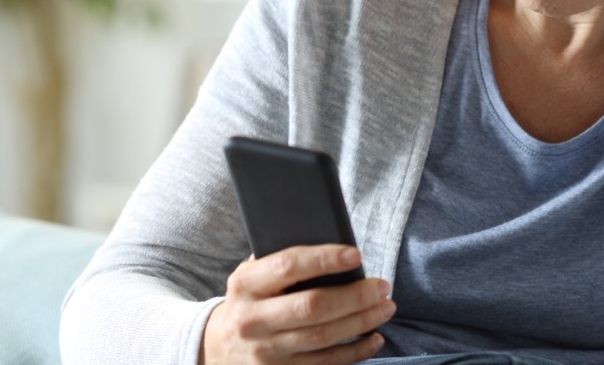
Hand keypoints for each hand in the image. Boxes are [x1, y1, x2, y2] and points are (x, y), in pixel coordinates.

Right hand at [201, 245, 394, 364]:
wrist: (218, 347)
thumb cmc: (249, 299)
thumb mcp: (252, 275)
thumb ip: (282, 262)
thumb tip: (335, 249)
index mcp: (245, 285)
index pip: (288, 266)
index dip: (324, 259)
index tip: (355, 254)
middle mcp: (252, 320)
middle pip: (312, 306)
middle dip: (354, 296)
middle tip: (382, 286)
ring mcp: (266, 352)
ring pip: (323, 337)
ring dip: (362, 322)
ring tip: (386, 307)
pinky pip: (325, 364)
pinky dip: (355, 351)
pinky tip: (374, 337)